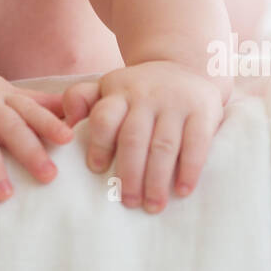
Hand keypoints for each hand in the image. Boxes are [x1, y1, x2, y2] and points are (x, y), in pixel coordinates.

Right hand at [0, 64, 73, 201]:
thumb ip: (35, 103)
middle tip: (48, 176)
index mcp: (1, 96)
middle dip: (29, 149)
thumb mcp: (1, 90)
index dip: (49, 123)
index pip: (29, 110)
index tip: (69, 140)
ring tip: (4, 194)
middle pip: (8, 125)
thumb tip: (76, 110)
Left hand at [62, 61, 223, 213]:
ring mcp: (175, 102)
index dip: (99, 145)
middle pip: (133, 138)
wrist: (185, 65)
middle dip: (129, 173)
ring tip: (152, 205)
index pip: (105, 117)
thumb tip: (67, 123)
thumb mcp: (110, 86)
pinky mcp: (202, 111)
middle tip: (127, 201)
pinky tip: (182, 191)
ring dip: (156, 179)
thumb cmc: (139, 89)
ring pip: (163, 145)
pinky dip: (189, 169)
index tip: (97, 170)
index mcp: (119, 91)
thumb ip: (82, 98)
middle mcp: (146, 95)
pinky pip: (196, 143)